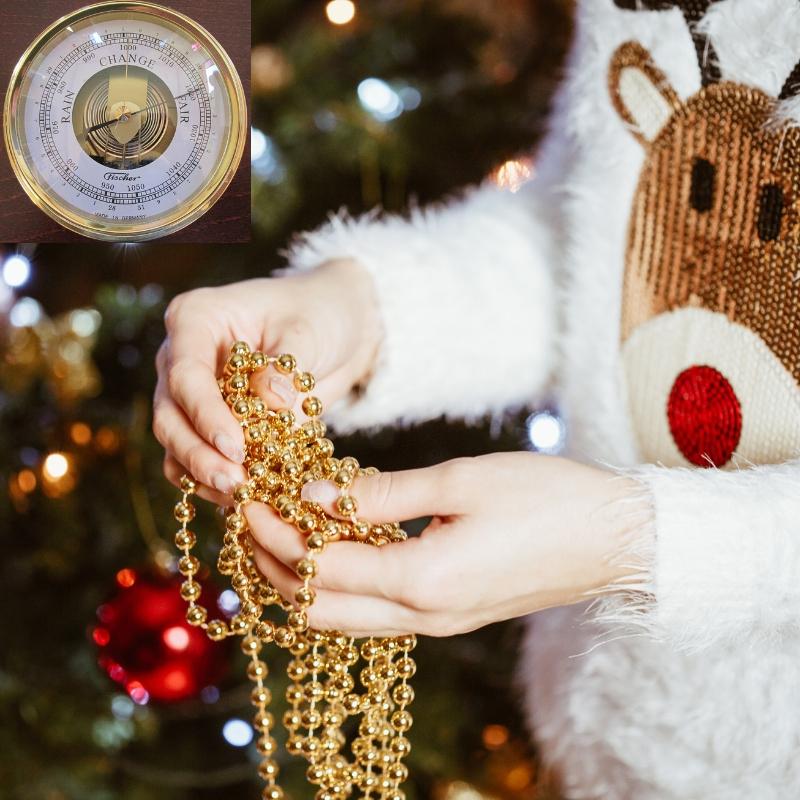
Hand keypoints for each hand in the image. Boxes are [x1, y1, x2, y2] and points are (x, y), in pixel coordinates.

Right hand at [153, 259, 382, 503]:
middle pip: (171, 414)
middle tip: (235, 483)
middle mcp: (181, 355)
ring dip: (202, 474)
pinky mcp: (210, 422)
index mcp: (196, 319)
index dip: (206, 416)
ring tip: (241, 496)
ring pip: (176, 442)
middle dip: (199, 454)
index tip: (236, 448)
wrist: (338, 326)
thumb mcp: (308, 331)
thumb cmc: (320, 313)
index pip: (186, 374)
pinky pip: (196, 458)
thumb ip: (285, 366)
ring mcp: (192, 392)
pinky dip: (213, 480)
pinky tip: (242, 498)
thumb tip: (268, 401)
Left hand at [244, 452, 651, 636]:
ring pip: (343, 619)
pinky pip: (374, 614)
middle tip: (254, 517)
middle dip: (275, 566)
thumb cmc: (547, 499)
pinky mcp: (450, 615)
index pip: (320, 567)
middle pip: (319, 609)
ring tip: (284, 531)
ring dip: (304, 579)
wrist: (614, 540)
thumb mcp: (460, 480)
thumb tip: (317, 496)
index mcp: (422, 581)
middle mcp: (423, 616)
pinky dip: (340, 585)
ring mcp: (437, 623)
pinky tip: (336, 545)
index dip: (277, 534)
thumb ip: (382, 494)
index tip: (251, 497)